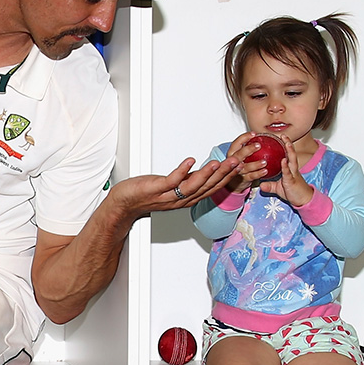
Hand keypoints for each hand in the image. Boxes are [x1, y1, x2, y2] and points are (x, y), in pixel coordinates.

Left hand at [108, 153, 241, 220]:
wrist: (124, 204)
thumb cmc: (146, 193)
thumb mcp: (173, 187)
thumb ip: (188, 181)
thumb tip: (202, 172)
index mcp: (186, 199)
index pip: (211, 189)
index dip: (226, 178)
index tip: (239, 167)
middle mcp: (180, 199)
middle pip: (206, 187)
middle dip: (222, 175)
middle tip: (236, 162)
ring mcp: (168, 195)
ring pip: (192, 186)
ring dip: (206, 174)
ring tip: (217, 163)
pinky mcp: (156, 190)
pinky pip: (172, 180)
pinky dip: (182, 170)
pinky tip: (190, 161)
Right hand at [223, 131, 268, 192]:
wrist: (234, 182)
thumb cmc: (239, 165)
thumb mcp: (240, 156)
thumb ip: (247, 148)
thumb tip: (263, 138)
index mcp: (232, 153)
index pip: (236, 144)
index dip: (244, 138)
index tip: (253, 133)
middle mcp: (233, 162)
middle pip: (239, 155)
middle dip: (248, 149)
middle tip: (258, 145)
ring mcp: (238, 171)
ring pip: (246, 167)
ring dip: (255, 164)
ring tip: (264, 162)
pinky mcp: (243, 179)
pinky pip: (252, 176)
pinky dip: (258, 174)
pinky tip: (265, 171)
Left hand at [258, 134, 313, 205]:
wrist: (303, 201)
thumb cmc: (293, 193)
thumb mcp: (278, 188)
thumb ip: (269, 185)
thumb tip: (261, 185)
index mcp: (289, 169)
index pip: (286, 154)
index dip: (284, 147)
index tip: (280, 138)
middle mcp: (292, 169)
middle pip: (290, 153)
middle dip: (287, 143)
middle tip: (283, 135)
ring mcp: (293, 174)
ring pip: (292, 160)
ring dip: (289, 151)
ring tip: (286, 142)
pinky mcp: (292, 181)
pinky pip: (288, 172)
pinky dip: (285, 166)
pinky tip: (283, 160)